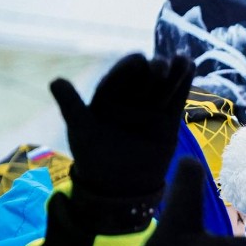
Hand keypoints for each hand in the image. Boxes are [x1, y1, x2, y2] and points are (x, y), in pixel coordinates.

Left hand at [50, 53, 194, 232]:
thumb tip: (55, 81)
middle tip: (160, 66)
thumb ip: (71, 105)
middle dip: (153, 70)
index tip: (138, 59)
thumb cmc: (96, 158)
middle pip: (143, 79)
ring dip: (173, 72)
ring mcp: (150, 109)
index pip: (119, 77)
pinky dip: (184, 84)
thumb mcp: (81, 131)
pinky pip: (176, 101)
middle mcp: (129, 99)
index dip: (128, 68)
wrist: (121, 187)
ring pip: (162, 87)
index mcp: (107, 97)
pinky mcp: (168, 121)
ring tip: (183, 59)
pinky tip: (190, 65)